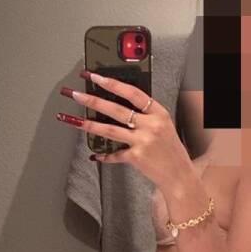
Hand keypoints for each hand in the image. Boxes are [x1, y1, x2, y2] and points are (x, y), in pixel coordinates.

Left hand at [56, 71, 186, 185]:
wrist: (179, 175)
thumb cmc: (169, 149)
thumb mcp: (163, 125)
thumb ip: (144, 114)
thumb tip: (117, 103)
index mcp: (158, 112)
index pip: (132, 93)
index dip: (112, 83)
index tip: (95, 76)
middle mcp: (151, 125)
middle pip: (116, 109)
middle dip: (92, 100)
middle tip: (75, 94)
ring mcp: (143, 141)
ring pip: (110, 130)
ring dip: (88, 124)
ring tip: (71, 119)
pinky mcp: (137, 157)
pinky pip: (114, 154)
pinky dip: (104, 155)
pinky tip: (94, 155)